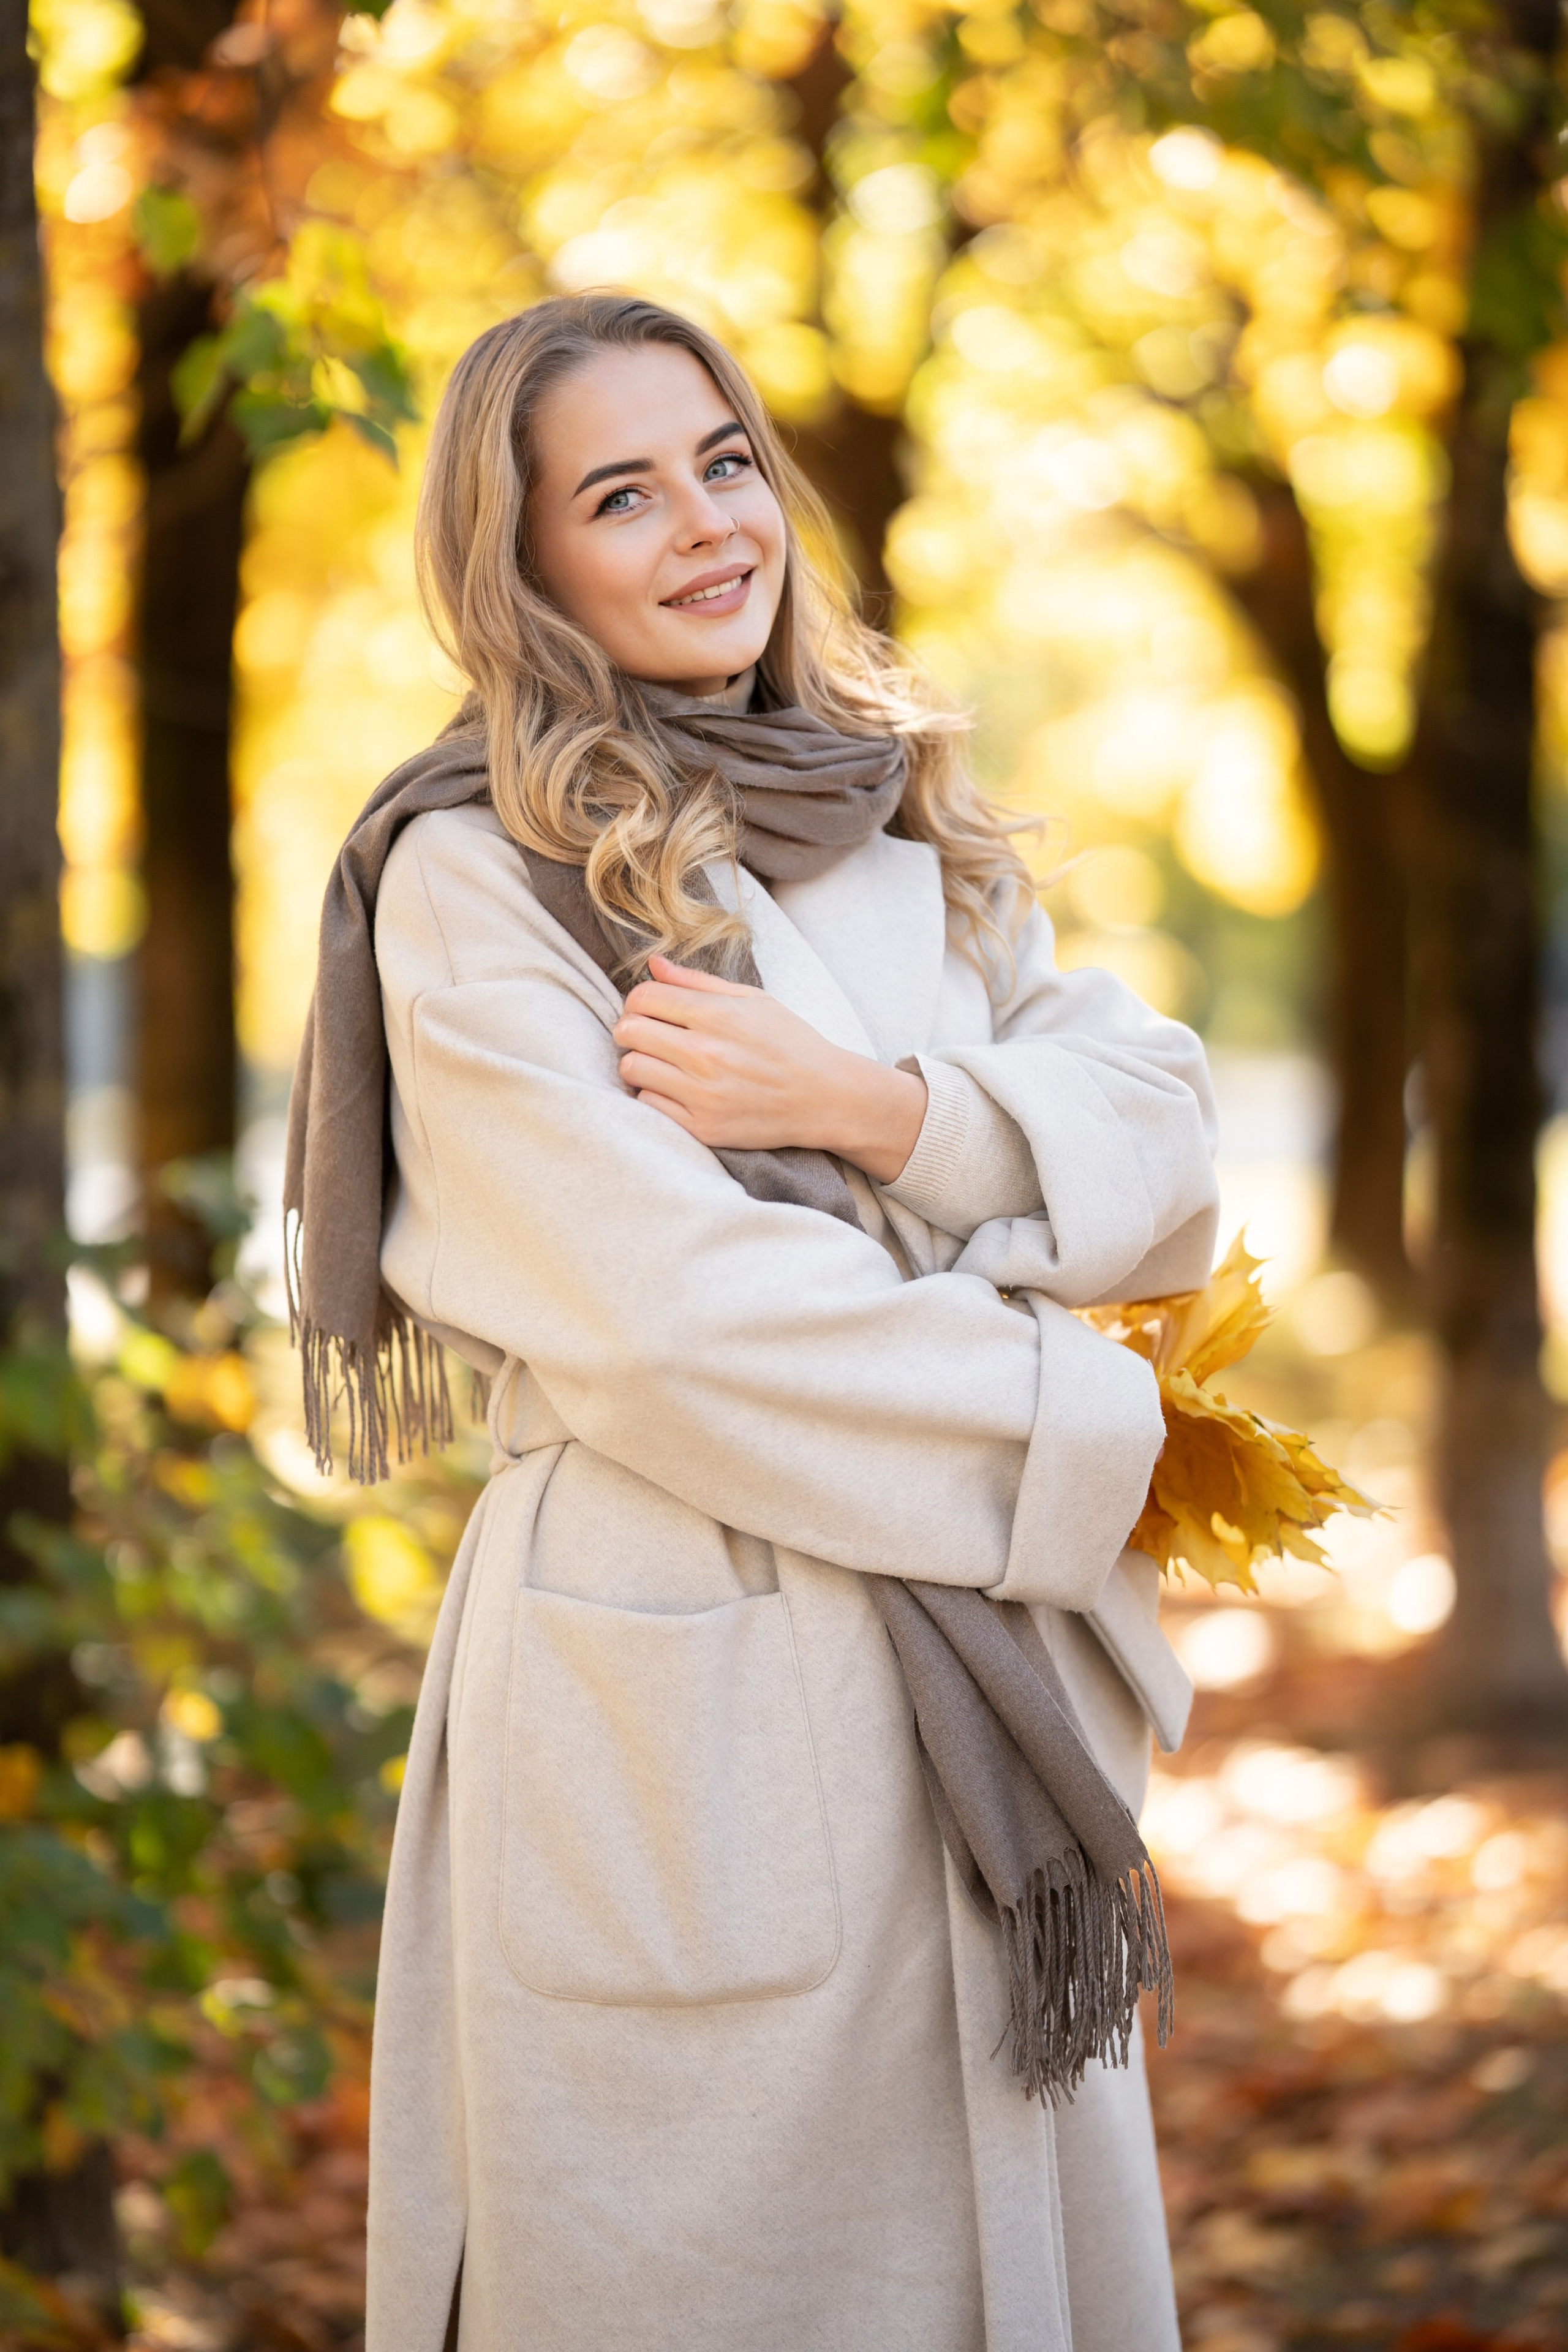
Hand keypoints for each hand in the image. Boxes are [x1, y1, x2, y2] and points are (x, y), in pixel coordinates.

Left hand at [613, 955, 927, 1183]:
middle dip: (630, 1029)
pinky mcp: (703, 1126)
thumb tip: (653, 964)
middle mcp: (706, 1053)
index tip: (649, 1009)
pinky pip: (649, 1104)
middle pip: (628, 1031)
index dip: (638, 1000)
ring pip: (631, 1069)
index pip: (643, 997)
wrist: (826, 1097)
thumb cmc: (790, 1043)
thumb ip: (698, 982)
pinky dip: (655, 1095)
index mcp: (718, 1015)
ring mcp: (703, 1093)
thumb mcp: (753, 1000)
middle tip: (648, 1036)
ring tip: (660, 1063)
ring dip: (639, 1063)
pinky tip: (675, 1089)